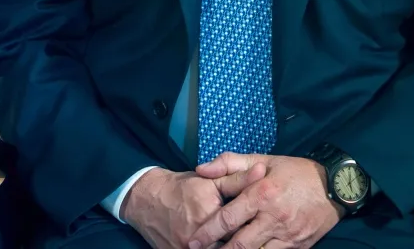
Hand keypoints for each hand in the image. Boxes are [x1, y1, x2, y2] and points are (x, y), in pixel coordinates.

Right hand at [122, 165, 265, 248]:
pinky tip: (225, 245)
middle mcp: (197, 236)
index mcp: (209, 214)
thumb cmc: (182, 188)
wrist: (148, 200)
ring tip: (248, 243)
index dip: (255, 227)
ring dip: (234, 247)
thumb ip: (237, 179)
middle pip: (232, 245)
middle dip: (247, 242)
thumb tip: (262, 172)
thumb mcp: (210, 180)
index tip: (266, 226)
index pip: (241, 227)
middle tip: (260, 239)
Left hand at [187, 153, 343, 248]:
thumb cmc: (296, 172)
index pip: (229, 218)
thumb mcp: (263, 159)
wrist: (335, 186)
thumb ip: (230, 163)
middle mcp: (274, 217)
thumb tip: (201, 169)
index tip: (193, 240)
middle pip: (240, 244)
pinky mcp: (298, 247)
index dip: (208, 232)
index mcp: (262, 194)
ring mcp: (287, 235)